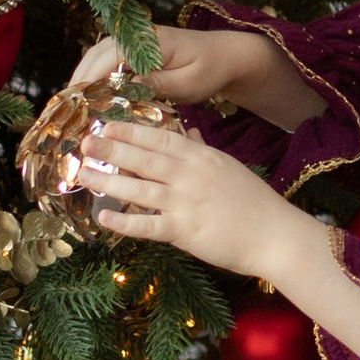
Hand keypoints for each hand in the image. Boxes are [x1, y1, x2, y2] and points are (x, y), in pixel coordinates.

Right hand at [69, 23, 274, 106]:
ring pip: (98, 55)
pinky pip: (108, 59)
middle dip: (80, 79)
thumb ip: (157, 83)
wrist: (226, 56)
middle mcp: (137, 35)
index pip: (110, 57)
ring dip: (83, 77)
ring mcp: (134, 40)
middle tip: (65, 107)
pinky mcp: (135, 49)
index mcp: (149, 40)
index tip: (76, 101)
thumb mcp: (186, 83)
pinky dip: (94, 74)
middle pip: (96, 54)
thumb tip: (125, 87)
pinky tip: (88, 94)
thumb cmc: (209, 70)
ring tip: (70, 103)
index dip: (90, 79)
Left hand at [84, 122, 294, 280]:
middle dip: (111, 149)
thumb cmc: (254, 202)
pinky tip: (104, 217)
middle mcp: (190, 175)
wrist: (275, 235)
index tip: (106, 124)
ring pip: (139, 189)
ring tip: (84, 173)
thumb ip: (202, 150)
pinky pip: (147, 225)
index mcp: (201, 157)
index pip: (160, 138)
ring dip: (108, 181)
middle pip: (144, 158)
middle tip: (85, 142)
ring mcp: (186, 203)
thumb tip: (187, 132)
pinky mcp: (184, 231)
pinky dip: (124, 222)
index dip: (131, 131)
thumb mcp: (228, 167)